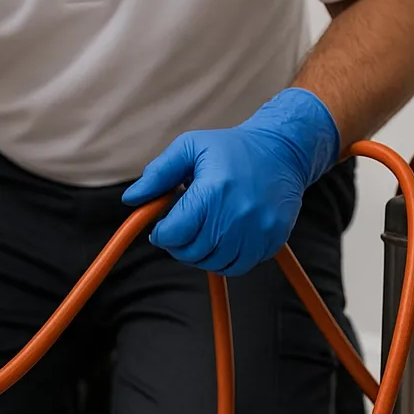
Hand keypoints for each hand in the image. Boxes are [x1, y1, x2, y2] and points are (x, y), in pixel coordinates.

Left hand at [123, 88, 339, 276]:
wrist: (282, 150)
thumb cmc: (231, 149)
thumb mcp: (190, 148)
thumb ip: (158, 174)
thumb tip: (131, 199)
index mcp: (213, 191)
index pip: (174, 234)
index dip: (162, 234)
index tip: (163, 227)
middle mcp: (237, 214)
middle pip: (191, 252)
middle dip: (179, 244)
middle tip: (184, 227)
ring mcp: (257, 230)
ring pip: (213, 263)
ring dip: (200, 254)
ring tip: (203, 230)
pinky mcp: (272, 239)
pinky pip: (238, 266)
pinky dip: (224, 260)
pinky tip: (222, 240)